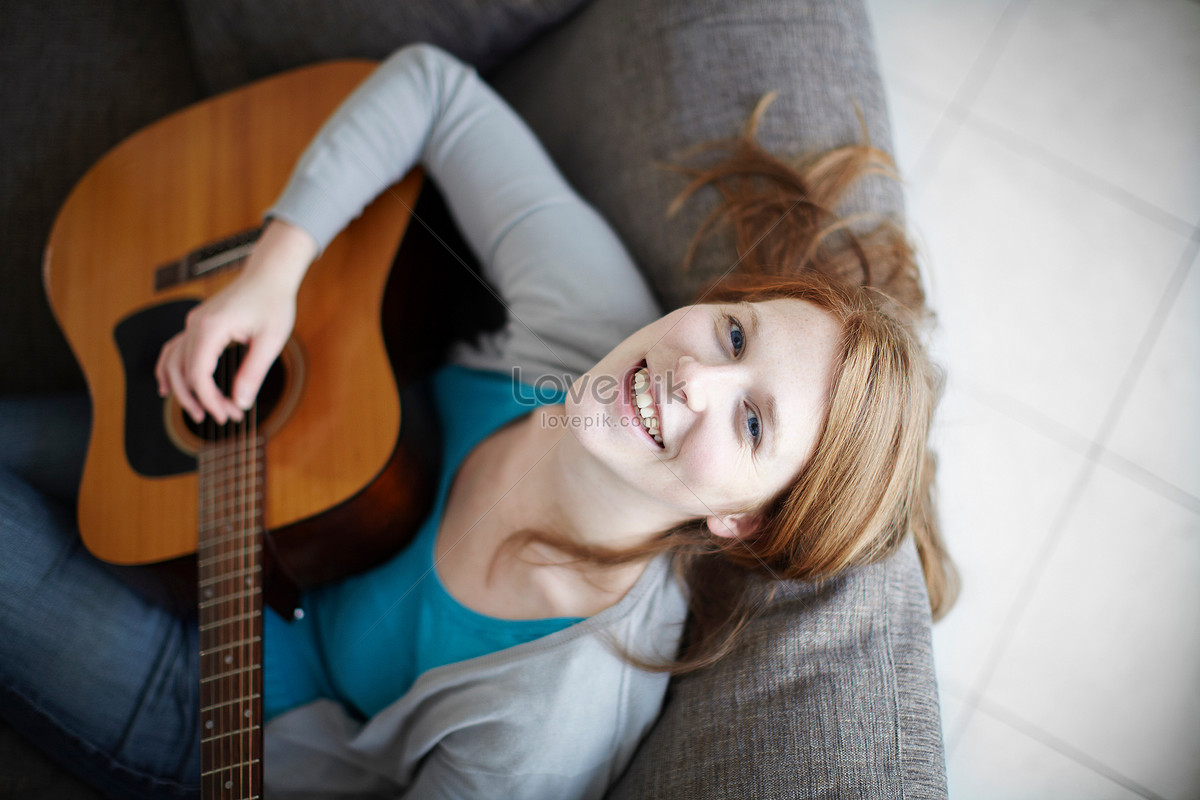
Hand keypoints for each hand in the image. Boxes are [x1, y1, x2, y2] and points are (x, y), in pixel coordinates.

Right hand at [155, 219, 315, 423]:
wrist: (269, 274)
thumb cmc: (273, 302)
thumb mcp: (271, 340)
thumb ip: (254, 372)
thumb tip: (240, 402)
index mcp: (211, 328)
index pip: (199, 375)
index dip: (210, 400)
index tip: (229, 415)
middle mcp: (195, 324)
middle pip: (182, 372)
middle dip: (199, 400)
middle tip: (223, 418)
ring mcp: (193, 323)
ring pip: (173, 362)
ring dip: (182, 389)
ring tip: (196, 412)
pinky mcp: (198, 324)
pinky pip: (175, 349)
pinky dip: (171, 370)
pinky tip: (169, 387)